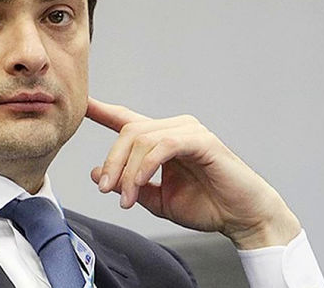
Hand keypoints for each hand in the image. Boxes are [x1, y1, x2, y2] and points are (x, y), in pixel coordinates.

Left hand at [86, 97, 300, 248]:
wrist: (242, 218)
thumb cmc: (206, 206)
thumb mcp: (158, 200)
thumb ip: (129, 185)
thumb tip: (97, 174)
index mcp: (162, 140)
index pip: (127, 120)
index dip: (102, 111)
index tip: (81, 106)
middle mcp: (174, 129)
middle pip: (128, 132)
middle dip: (112, 163)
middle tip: (106, 190)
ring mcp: (189, 131)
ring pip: (142, 139)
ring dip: (128, 171)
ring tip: (126, 198)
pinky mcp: (201, 140)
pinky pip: (164, 146)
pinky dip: (146, 166)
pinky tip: (140, 184)